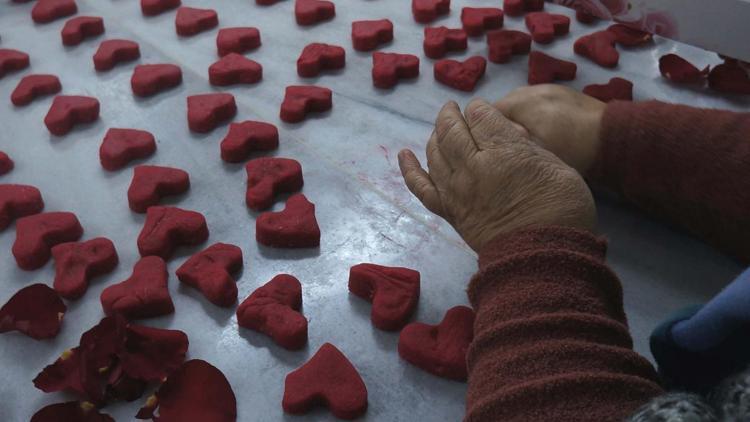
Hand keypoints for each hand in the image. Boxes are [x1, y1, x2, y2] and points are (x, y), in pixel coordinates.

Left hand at [398, 99, 596, 252]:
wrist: (542, 256)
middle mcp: (473, 166)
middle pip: (452, 130)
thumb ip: (529, 147)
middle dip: (451, 115)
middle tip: (452, 108)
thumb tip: (509, 134)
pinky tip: (404, 155)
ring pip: (435, 152)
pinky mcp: (450, 211)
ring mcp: (457, 190)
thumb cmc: (561, 210)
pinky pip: (421, 186)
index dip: (480, 109)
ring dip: (435, 135)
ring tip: (440, 128)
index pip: (480, 116)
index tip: (483, 111)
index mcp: (503, 150)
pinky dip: (410, 169)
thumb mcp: (559, 166)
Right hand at [494, 84, 605, 173]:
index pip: (483, 114)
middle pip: (501, 108)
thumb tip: (490, 136)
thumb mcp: (535, 152)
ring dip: (519, 122)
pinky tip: (547, 132)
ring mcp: (549, 88)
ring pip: (520, 106)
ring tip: (528, 143)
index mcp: (519, 102)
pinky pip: (538, 104)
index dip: (483, 134)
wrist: (616, 137)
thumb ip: (508, 140)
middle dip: (500, 127)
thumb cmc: (573, 148)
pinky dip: (536, 117)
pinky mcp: (564, 93)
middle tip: (509, 150)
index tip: (491, 152)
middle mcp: (530, 89)